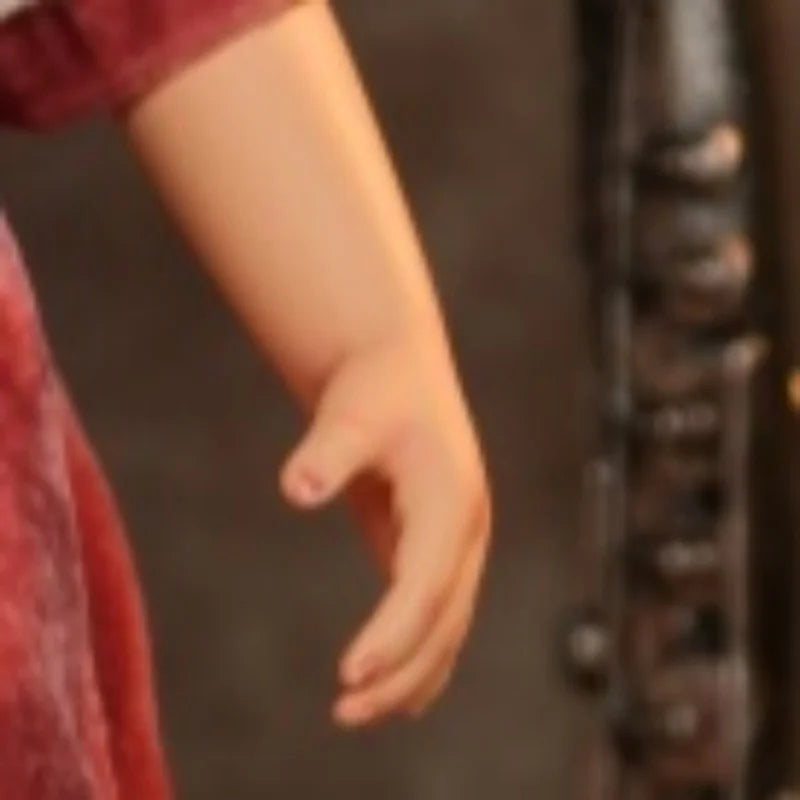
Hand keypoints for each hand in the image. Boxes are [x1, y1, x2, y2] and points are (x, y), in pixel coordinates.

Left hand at [280, 331, 491, 726]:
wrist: (397, 367)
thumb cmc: (374, 389)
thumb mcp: (350, 414)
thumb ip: (326, 452)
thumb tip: (297, 489)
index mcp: (451, 501)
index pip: (426, 583)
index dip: (393, 631)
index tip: (349, 672)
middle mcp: (465, 529)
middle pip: (443, 619)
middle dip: (401, 672)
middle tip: (344, 712)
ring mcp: (457, 541)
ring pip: (446, 626)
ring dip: (410, 675)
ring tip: (356, 713)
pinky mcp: (435, 547)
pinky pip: (437, 615)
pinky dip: (419, 656)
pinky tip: (394, 692)